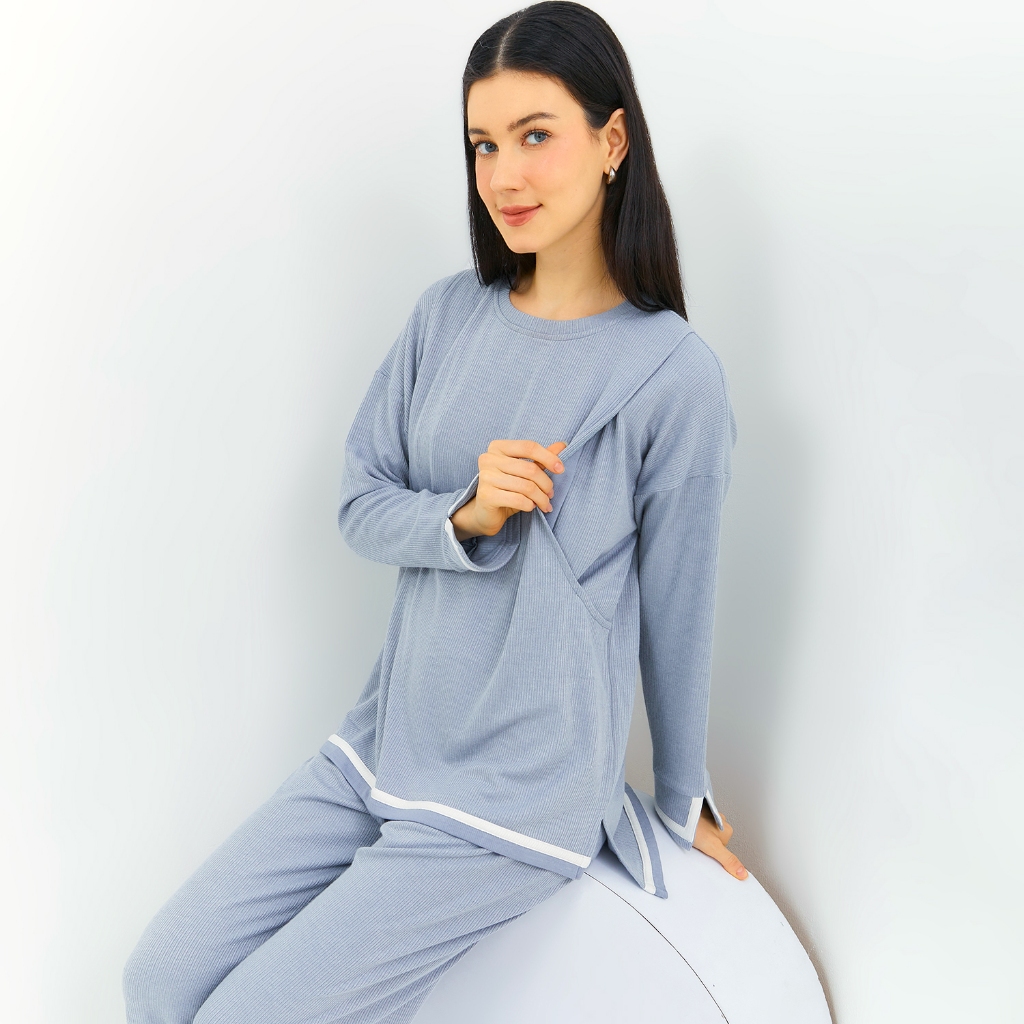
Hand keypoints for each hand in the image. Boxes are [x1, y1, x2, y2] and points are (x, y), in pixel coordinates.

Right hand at [451, 439, 567, 539]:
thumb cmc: (507, 489)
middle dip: (546, 484)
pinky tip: (530, 507)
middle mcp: (488, 459)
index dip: (548, 457)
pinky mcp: (486, 495)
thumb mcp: (525, 472)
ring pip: (526, 487)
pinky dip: (529, 505)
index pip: (529, 447)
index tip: (561, 469)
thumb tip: (562, 445)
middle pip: (530, 469)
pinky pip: (518, 500)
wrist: (485, 513)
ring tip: (544, 503)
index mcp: (498, 447)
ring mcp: (485, 477)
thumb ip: (541, 458)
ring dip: (541, 498)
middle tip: (551, 494)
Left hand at [692, 802, 747, 879]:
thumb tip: (742, 873)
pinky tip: (687, 831)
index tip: (707, 854)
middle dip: (707, 844)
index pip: (724, 849)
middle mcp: (720, 820)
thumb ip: (728, 860)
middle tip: (698, 846)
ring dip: (699, 835)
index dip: (714, 853)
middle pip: (715, 840)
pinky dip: (693, 829)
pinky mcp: (697, 812)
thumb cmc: (694, 825)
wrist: (677, 810)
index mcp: (727, 829)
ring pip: (706, 832)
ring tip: (691, 837)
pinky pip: (697, 824)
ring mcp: (708, 815)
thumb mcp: (714, 847)